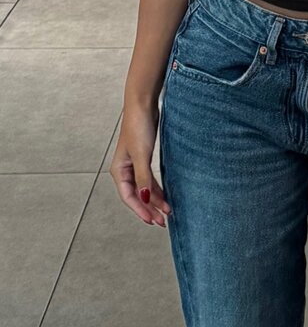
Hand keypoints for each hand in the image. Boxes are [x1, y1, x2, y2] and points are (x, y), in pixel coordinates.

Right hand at [110, 103, 170, 227]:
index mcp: (119, 170)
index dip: (140, 210)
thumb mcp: (142, 155)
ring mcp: (134, 165)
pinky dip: (157, 189)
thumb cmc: (139, 126)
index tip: (153, 221)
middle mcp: (125, 169)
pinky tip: (165, 196)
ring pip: (144, 189)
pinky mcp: (144, 158)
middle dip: (149, 209)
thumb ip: (143, 178)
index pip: (128, 197)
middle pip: (137, 195)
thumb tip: (145, 198)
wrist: (143, 104)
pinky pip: (149, 180)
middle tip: (163, 222)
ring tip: (167, 212)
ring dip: (155, 200)